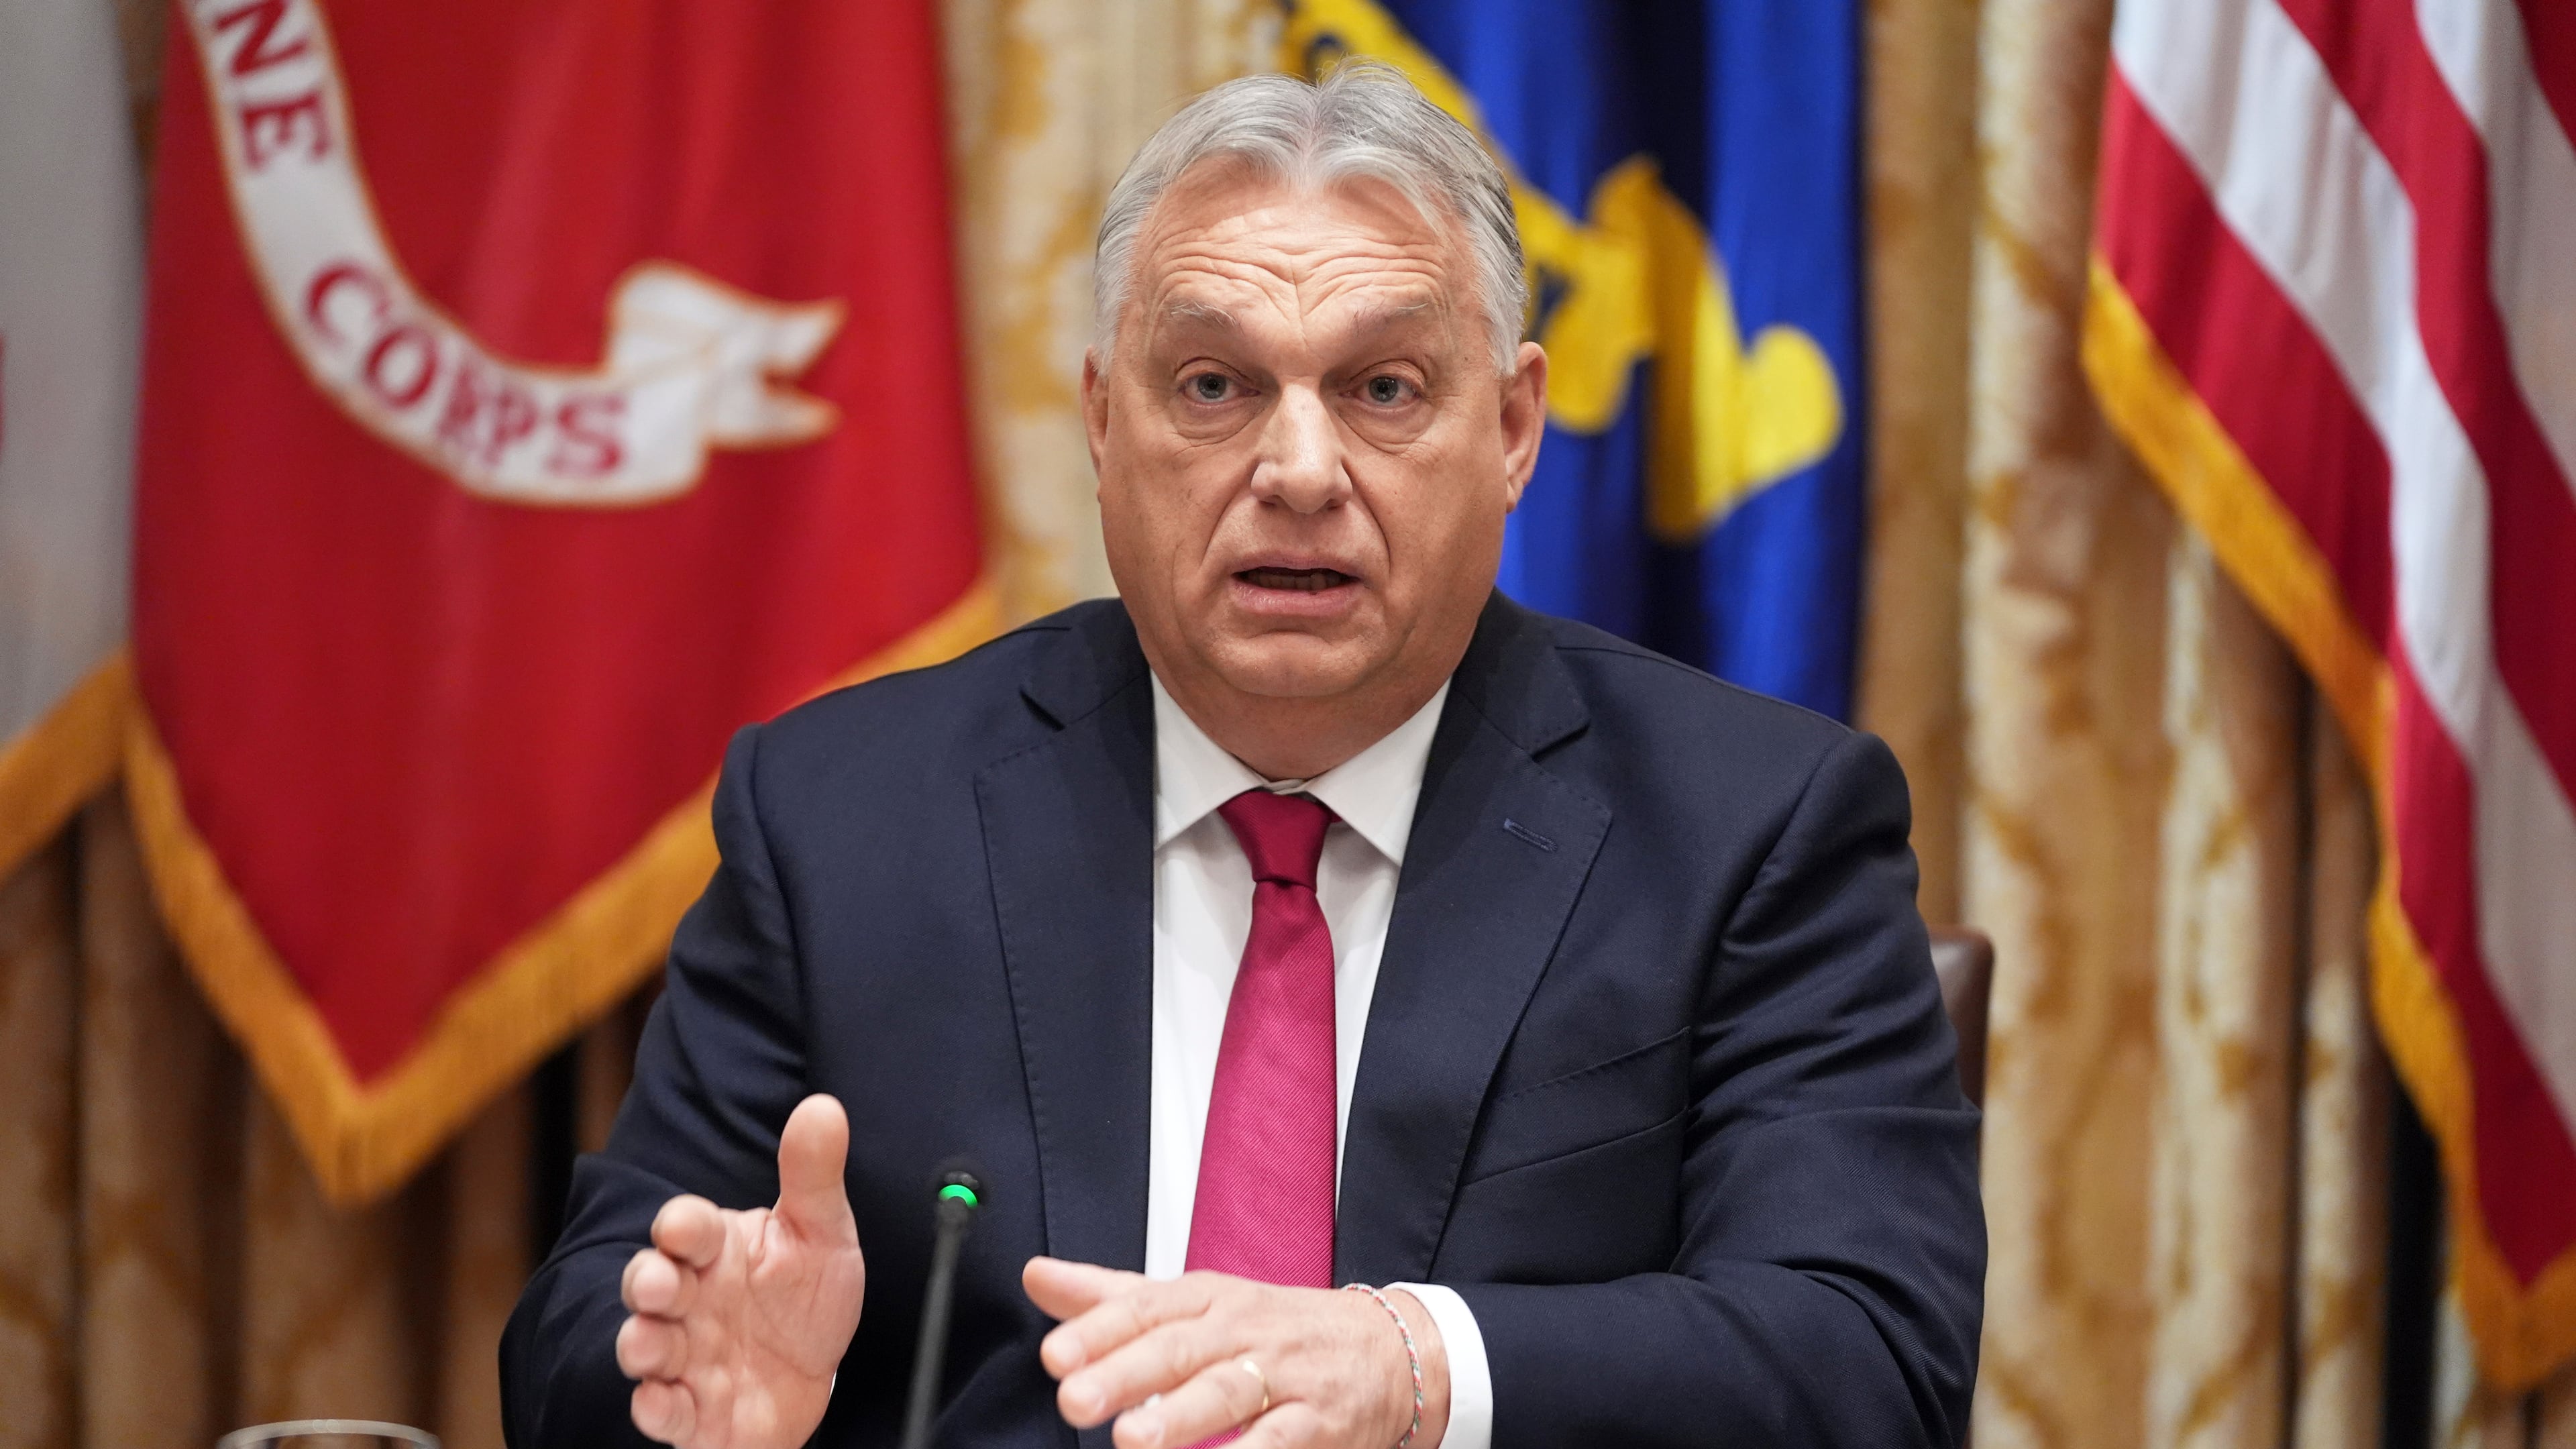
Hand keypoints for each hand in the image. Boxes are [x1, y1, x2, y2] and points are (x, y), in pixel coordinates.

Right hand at [616, 1095, 866, 1448]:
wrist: (813, 1374)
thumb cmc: (805, 1297)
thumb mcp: (821, 1233)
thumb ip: (814, 1176)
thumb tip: (824, 1107)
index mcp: (716, 1249)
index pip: (687, 1227)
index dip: (681, 1225)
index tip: (684, 1226)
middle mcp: (690, 1299)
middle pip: (650, 1283)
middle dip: (647, 1282)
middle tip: (658, 1284)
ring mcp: (685, 1355)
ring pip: (645, 1345)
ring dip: (641, 1344)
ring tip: (649, 1344)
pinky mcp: (690, 1410)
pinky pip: (661, 1410)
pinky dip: (655, 1408)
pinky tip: (660, 1402)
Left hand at [1023, 1258, 1448, 1448]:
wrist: (1385, 1351)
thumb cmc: (1275, 1329)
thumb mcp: (1195, 1303)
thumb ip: (1112, 1299)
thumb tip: (1036, 1276)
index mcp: (1207, 1297)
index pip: (1147, 1306)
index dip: (1099, 1330)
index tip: (1054, 1355)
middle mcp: (1243, 1329)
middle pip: (1180, 1348)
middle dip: (1126, 1373)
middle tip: (1076, 1399)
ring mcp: (1284, 1375)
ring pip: (1229, 1392)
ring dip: (1181, 1417)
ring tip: (1134, 1440)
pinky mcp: (1318, 1422)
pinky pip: (1282, 1439)